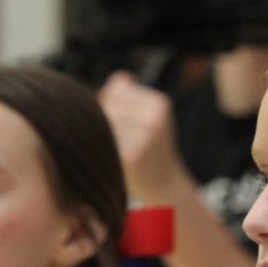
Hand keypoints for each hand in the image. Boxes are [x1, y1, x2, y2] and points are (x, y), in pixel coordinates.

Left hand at [98, 71, 188, 202]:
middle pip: (108, 105)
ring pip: (103, 122)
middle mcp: (154, 119)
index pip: (117, 89)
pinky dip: (101, 149)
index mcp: (160, 105)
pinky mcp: (130, 157)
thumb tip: (120, 78)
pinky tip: (111, 158)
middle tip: (118, 139)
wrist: (166, 189)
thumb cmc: (152, 151)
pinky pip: (102, 142)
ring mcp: (143, 138)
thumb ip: (131, 96)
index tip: (122, 123)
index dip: (111, 103)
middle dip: (105, 119)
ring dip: (101, 134)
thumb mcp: (150, 118)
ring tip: (115, 148)